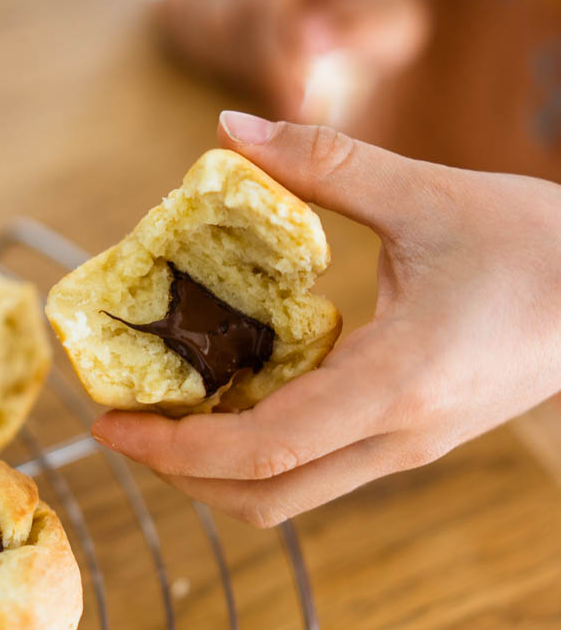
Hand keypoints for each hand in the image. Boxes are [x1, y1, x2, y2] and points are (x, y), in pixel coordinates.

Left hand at [91, 111, 560, 526]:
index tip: (111, 423)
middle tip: (122, 422)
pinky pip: (312, 470)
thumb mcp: (431, 196)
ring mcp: (403, 449)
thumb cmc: (540, 247)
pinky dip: (253, 453)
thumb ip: (325, 165)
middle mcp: (396, 437)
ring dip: (212, 470)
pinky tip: (228, 397)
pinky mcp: (406, 441)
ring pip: (285, 496)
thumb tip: (231, 131)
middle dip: (178, 471)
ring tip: (163, 413)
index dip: (176, 448)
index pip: (263, 451)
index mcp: (397, 384)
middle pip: (260, 497)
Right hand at [156, 0, 427, 122]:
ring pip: (187, 27)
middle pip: (216, 23)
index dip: (271, 69)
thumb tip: (306, 41)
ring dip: (222, 68)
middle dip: (249, 73)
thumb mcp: (392, 18)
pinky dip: (198, 56)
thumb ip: (361, 28)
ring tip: (264, 77)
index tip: (297, 109)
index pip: (257, 9)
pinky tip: (236, 64)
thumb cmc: (370, 4)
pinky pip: (170, 25)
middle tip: (284, 98)